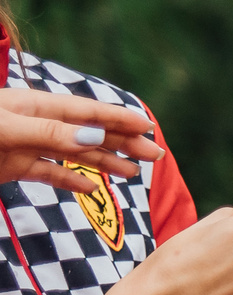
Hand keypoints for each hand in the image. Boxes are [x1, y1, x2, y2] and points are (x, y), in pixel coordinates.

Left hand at [0, 89, 163, 190]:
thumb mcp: (5, 129)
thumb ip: (49, 133)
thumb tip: (95, 138)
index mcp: (34, 106)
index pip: (86, 111)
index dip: (118, 118)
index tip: (148, 126)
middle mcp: (34, 123)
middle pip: (87, 132)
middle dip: (122, 142)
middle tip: (154, 154)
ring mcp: (25, 145)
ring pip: (73, 154)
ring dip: (104, 161)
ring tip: (133, 173)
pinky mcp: (13, 167)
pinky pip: (49, 173)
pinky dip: (70, 181)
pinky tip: (90, 188)